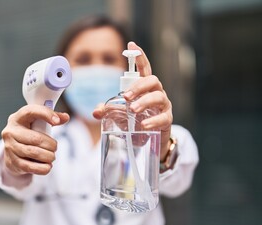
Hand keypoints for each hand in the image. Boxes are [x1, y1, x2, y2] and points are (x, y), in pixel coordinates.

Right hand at [1, 105, 69, 175]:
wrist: (13, 150)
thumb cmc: (28, 132)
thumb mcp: (37, 122)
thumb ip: (52, 118)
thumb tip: (65, 117)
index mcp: (17, 118)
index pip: (31, 111)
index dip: (45, 114)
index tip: (57, 121)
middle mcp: (10, 131)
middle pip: (36, 138)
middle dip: (51, 145)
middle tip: (55, 147)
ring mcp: (9, 147)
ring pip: (34, 152)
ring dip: (48, 156)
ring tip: (52, 156)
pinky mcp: (11, 161)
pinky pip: (29, 167)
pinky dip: (42, 168)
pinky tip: (48, 166)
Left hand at [93, 41, 172, 158]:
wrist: (149, 140)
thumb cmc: (135, 121)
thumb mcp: (120, 114)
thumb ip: (108, 110)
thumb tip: (96, 112)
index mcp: (145, 88)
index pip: (144, 69)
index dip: (139, 57)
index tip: (132, 45)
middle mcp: (156, 93)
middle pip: (152, 80)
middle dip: (139, 86)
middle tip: (126, 97)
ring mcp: (163, 106)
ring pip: (159, 97)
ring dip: (145, 101)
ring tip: (133, 110)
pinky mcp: (167, 120)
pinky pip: (163, 117)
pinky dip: (153, 120)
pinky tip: (144, 124)